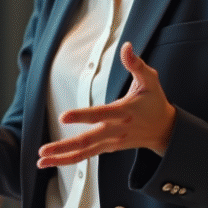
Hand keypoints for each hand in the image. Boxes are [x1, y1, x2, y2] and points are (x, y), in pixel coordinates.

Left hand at [36, 42, 175, 167]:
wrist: (166, 130)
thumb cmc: (155, 103)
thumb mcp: (150, 80)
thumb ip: (136, 64)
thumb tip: (126, 47)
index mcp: (124, 113)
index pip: (100, 114)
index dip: (82, 115)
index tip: (64, 117)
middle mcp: (115, 130)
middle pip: (88, 140)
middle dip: (64, 146)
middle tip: (44, 150)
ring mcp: (111, 142)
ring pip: (84, 152)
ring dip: (62, 157)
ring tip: (42, 160)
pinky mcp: (108, 148)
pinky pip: (86, 155)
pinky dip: (69, 159)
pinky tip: (52, 161)